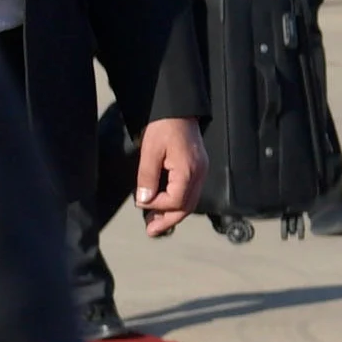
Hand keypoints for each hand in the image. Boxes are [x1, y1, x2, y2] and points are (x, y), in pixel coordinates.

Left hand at [134, 117, 207, 237]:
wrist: (178, 109)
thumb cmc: (164, 127)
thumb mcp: (150, 151)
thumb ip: (147, 177)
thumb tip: (144, 200)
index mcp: (188, 170)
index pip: (175, 200)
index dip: (157, 206)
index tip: (140, 203)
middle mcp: (199, 174)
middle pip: (187, 206)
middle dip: (168, 220)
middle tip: (151, 231)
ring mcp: (201, 172)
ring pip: (190, 202)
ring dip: (173, 214)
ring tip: (155, 222)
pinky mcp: (198, 169)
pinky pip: (190, 192)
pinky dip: (178, 203)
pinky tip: (164, 205)